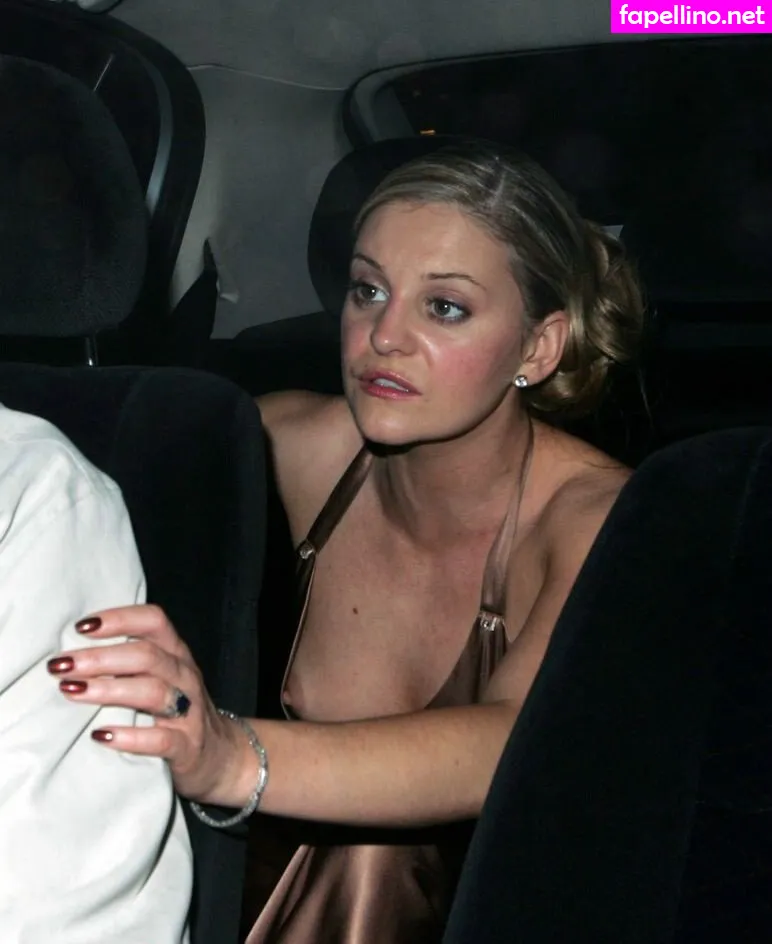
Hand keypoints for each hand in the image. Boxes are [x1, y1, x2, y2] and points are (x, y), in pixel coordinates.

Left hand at [47, 605, 244, 806]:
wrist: (221, 756)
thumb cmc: (177, 711)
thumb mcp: (162, 676)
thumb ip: (130, 660)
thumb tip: (74, 651)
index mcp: (176, 654)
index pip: (153, 622)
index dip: (119, 619)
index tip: (81, 627)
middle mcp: (185, 676)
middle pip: (147, 655)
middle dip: (100, 658)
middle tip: (61, 665)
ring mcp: (189, 712)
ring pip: (153, 692)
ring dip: (109, 690)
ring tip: (73, 691)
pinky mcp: (187, 747)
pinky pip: (161, 739)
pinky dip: (130, 737)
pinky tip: (101, 735)